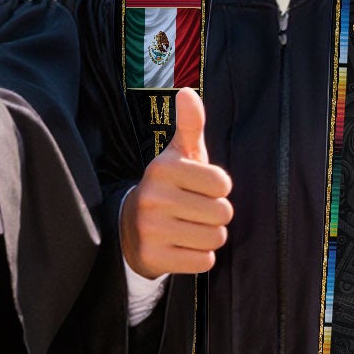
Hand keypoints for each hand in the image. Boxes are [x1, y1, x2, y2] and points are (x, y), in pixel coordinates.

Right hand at [120, 88, 232, 275]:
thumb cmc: (168, 187)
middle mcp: (153, 197)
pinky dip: (198, 257)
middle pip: (223, 213)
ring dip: (209, 236)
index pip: (223, 184)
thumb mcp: (178, 155)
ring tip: (188, 228)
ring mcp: (150, 229)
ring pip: (215, 239)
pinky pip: (203, 261)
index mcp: (163, 168)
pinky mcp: (153, 257)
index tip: (199, 188)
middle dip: (215, 215)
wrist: (130, 227)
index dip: (218, 189)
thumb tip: (188, 92)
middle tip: (194, 211)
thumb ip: (190, 125)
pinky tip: (181, 246)